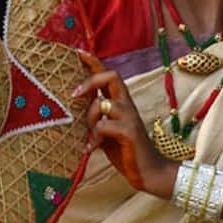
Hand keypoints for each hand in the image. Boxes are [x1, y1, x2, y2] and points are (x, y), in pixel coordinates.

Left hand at [75, 51, 177, 197]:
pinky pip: (103, 126)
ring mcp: (129, 117)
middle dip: (90, 81)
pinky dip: (93, 138)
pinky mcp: (129, 132)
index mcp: (120, 102)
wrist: (148, 172)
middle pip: (111, 76)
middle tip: (74, 94)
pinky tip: (90, 149)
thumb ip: (95, 117)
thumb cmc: (125, 151)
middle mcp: (126, 105)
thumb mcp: (105, 130)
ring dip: (89, 118)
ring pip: (102, 103)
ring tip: (87, 137)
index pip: (108, 74)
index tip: (78, 51)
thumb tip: (73, 107)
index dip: (94, 61)